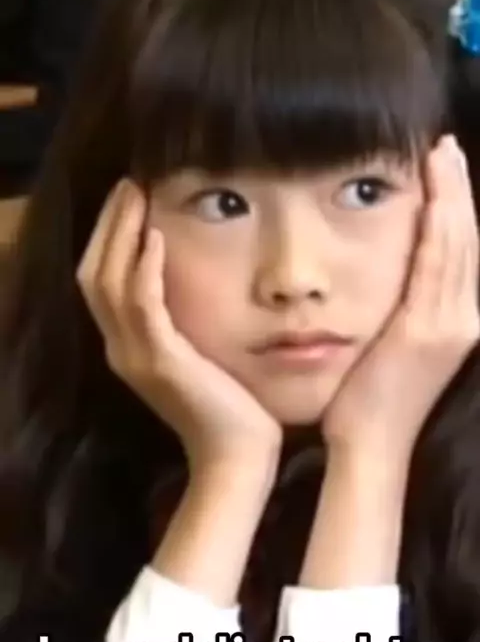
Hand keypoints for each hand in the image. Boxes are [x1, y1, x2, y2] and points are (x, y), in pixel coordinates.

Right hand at [76, 180, 281, 475]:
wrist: (237, 458)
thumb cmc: (232, 409)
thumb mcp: (202, 357)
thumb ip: (189, 324)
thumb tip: (203, 284)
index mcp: (128, 348)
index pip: (101, 281)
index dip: (109, 237)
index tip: (129, 199)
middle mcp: (121, 350)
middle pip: (93, 274)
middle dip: (109, 224)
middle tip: (129, 183)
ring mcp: (135, 357)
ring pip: (109, 282)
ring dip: (122, 233)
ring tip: (138, 195)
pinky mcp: (161, 362)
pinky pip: (142, 306)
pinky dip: (144, 268)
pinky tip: (155, 238)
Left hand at [322, 137, 479, 463]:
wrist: (369, 447)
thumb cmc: (368, 403)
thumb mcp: (392, 347)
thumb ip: (399, 310)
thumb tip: (388, 277)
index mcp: (456, 322)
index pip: (460, 251)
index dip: (455, 206)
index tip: (442, 168)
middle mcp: (463, 320)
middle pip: (466, 240)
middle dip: (457, 189)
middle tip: (444, 146)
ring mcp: (450, 325)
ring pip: (457, 245)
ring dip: (450, 196)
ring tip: (439, 155)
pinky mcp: (427, 330)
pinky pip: (436, 266)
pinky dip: (437, 227)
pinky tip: (431, 196)